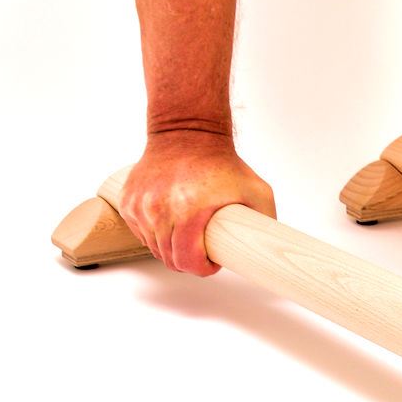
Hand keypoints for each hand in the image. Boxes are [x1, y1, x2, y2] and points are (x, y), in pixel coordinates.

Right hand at [119, 131, 276, 276]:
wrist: (187, 133)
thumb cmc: (222, 162)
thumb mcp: (256, 191)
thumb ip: (267, 220)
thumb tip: (272, 245)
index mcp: (189, 212)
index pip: (187, 261)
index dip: (203, 268)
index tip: (211, 261)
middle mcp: (160, 210)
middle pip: (170, 259)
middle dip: (188, 261)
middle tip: (202, 250)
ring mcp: (141, 206)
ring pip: (154, 248)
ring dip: (171, 249)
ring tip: (188, 235)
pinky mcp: (128, 201)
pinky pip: (141, 232)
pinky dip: (155, 234)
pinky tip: (171, 224)